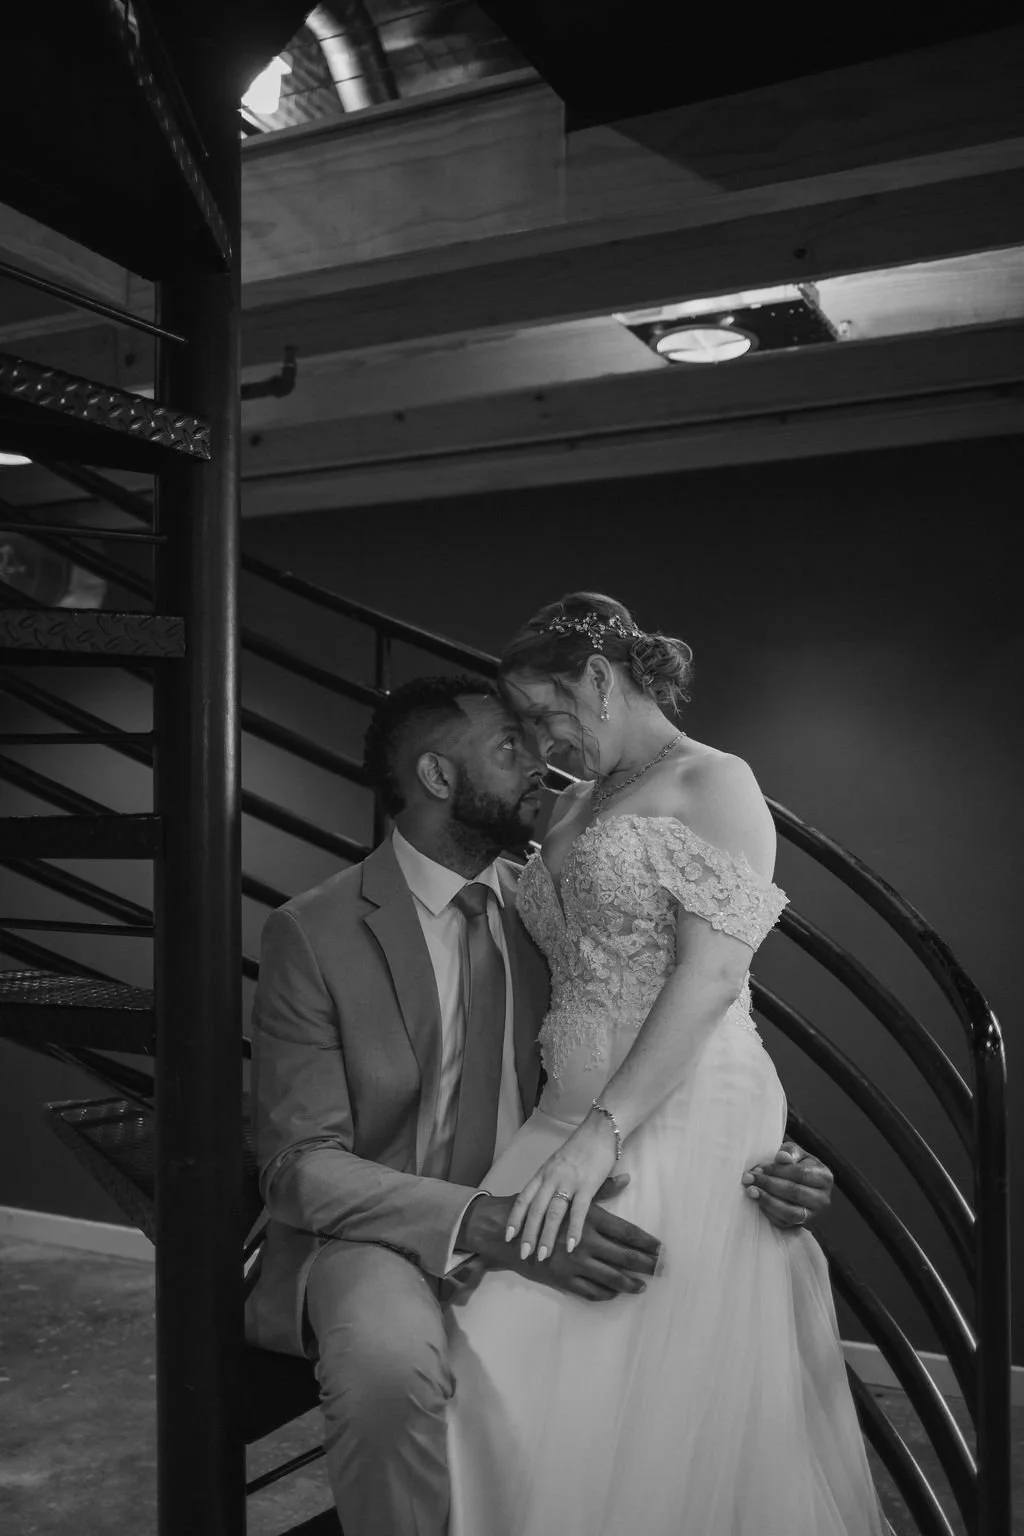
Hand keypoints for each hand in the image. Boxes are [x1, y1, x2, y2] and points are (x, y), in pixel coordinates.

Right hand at [460, 1176, 660, 1301]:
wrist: (505, 1227)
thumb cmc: (540, 1203)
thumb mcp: (571, 1191)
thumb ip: (602, 1188)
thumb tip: (627, 1177)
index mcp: (589, 1217)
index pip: (626, 1232)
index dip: (646, 1242)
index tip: (661, 1248)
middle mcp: (584, 1240)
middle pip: (623, 1256)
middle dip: (644, 1264)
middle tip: (662, 1270)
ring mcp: (573, 1262)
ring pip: (609, 1277)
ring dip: (628, 1283)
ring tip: (642, 1286)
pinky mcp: (561, 1278)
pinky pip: (588, 1290)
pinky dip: (603, 1293)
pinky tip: (613, 1293)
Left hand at [504, 1111, 618, 1261]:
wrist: (600, 1129)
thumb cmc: (581, 1147)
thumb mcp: (559, 1163)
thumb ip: (551, 1182)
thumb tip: (544, 1202)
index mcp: (543, 1173)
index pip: (523, 1198)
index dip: (515, 1218)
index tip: (508, 1237)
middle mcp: (551, 1178)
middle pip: (535, 1210)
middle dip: (528, 1234)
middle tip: (523, 1255)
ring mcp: (568, 1181)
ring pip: (553, 1213)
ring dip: (547, 1236)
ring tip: (543, 1256)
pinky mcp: (587, 1185)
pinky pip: (578, 1211)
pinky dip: (574, 1230)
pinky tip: (572, 1246)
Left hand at [742, 1139, 833, 1229]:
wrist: (798, 1182)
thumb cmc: (796, 1164)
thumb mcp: (795, 1153)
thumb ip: (789, 1152)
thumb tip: (782, 1158)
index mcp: (824, 1177)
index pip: (801, 1174)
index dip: (777, 1171)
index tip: (758, 1168)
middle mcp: (822, 1199)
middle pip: (795, 1193)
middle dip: (769, 1185)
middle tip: (749, 1178)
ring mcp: (812, 1215)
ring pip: (790, 1212)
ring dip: (767, 1201)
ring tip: (751, 1191)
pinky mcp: (800, 1225)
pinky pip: (783, 1222)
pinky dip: (768, 1212)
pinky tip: (757, 1200)